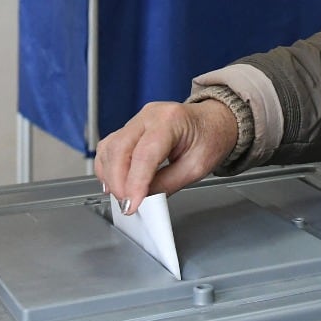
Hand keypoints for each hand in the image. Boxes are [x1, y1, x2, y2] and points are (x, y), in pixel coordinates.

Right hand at [93, 98, 237, 214]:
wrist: (214, 121)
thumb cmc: (210, 137)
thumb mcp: (197, 167)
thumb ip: (167, 184)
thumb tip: (144, 201)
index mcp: (171, 120)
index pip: (144, 154)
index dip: (134, 183)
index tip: (131, 205)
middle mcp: (149, 115)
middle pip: (119, 148)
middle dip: (118, 182)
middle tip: (126, 205)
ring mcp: (137, 120)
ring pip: (109, 147)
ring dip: (110, 175)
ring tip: (122, 196)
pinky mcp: (130, 128)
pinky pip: (109, 146)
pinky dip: (107, 166)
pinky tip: (114, 182)